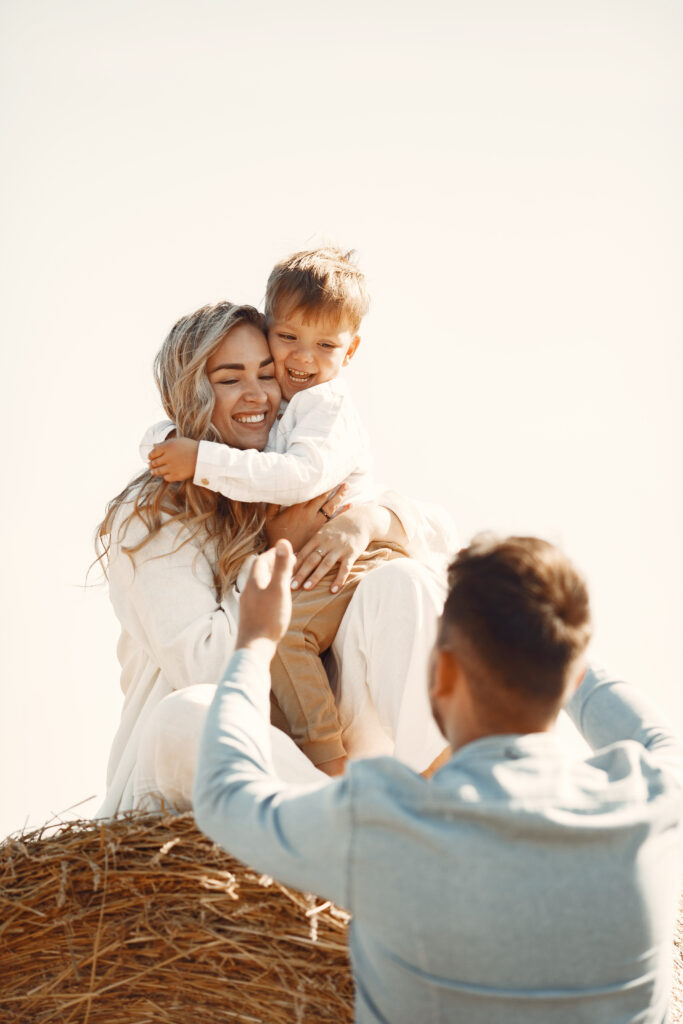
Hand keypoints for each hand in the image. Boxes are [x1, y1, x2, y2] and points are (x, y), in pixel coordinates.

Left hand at [149, 437, 198, 481]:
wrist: (203, 457)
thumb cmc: (191, 447)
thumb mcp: (178, 441)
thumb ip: (164, 443)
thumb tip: (153, 445)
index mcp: (167, 447)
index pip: (153, 453)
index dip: (150, 456)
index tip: (150, 457)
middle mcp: (168, 457)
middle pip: (154, 463)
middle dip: (151, 464)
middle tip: (151, 465)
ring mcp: (172, 467)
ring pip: (157, 472)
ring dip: (155, 472)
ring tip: (153, 472)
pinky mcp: (176, 475)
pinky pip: (166, 478)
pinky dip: (165, 476)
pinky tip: (166, 475)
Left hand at [235, 540, 295, 659]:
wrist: (254, 647)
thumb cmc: (268, 618)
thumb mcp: (279, 589)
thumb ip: (282, 566)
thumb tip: (283, 541)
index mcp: (254, 582)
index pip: (261, 560)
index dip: (273, 553)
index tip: (284, 550)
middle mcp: (248, 591)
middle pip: (258, 572)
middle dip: (272, 565)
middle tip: (286, 563)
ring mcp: (248, 604)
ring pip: (259, 585)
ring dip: (270, 579)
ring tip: (283, 580)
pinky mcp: (251, 616)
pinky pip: (260, 597)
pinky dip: (269, 592)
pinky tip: (275, 601)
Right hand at [264, 484, 350, 551]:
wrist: (283, 555)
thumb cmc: (275, 536)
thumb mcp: (270, 519)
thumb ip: (273, 504)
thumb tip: (276, 491)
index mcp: (297, 509)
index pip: (311, 493)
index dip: (320, 484)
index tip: (328, 476)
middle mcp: (309, 514)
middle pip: (324, 498)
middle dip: (334, 488)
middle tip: (344, 480)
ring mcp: (316, 523)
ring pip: (331, 507)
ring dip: (340, 496)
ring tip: (347, 487)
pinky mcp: (320, 531)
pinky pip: (334, 519)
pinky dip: (342, 512)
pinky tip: (350, 506)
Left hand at [291, 503, 376, 592]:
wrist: (361, 519)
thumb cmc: (339, 528)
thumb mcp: (324, 532)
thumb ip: (313, 545)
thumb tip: (296, 558)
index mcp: (317, 538)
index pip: (302, 553)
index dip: (293, 565)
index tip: (284, 575)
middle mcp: (327, 542)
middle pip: (311, 560)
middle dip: (300, 573)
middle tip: (291, 585)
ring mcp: (339, 548)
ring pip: (325, 564)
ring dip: (315, 577)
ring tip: (307, 588)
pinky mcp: (352, 553)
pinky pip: (345, 568)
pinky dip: (339, 579)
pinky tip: (333, 590)